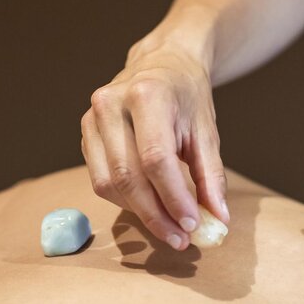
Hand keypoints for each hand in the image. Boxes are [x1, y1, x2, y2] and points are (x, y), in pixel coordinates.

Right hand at [81, 37, 228, 250]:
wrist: (162, 65)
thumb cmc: (188, 98)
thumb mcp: (207, 131)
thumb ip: (212, 176)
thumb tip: (218, 219)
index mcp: (147, 95)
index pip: (155, 159)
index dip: (173, 198)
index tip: (192, 225)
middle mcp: (111, 103)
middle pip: (128, 176)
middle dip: (155, 215)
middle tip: (180, 239)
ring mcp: (92, 117)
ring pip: (109, 184)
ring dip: (139, 213)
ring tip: (168, 226)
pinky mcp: (85, 133)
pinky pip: (100, 180)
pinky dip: (125, 200)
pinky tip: (149, 204)